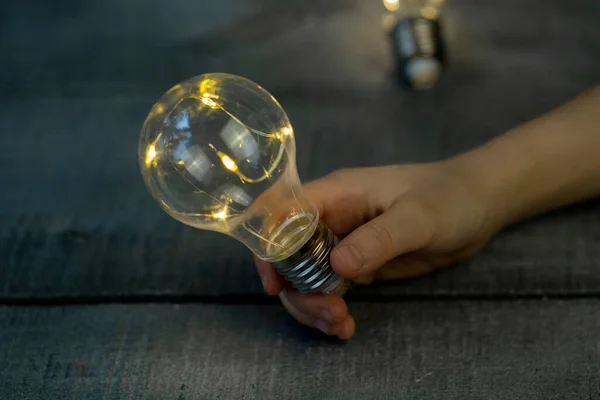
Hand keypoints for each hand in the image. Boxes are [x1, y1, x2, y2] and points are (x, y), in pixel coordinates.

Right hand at [255, 163, 502, 338]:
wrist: (477, 206)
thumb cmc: (449, 198)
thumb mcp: (418, 218)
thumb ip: (379, 239)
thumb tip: (337, 266)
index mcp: (336, 194)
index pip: (282, 215)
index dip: (270, 248)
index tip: (276, 285)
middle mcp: (331, 217)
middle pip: (289, 256)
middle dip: (299, 290)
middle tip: (329, 315)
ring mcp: (342, 242)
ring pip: (306, 277)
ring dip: (314, 306)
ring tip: (340, 326)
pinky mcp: (357, 263)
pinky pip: (330, 289)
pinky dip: (330, 311)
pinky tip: (346, 328)